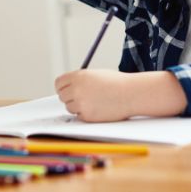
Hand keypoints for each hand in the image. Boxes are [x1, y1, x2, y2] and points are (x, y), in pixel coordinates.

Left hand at [54, 70, 186, 121]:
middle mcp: (76, 89)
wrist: (131, 94)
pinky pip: (79, 116)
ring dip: (78, 106)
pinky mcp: (87, 116)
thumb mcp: (94, 75)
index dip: (63, 87)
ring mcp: (81, 103)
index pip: (58, 83)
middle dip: (70, 97)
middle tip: (81, 97)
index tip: (67, 90)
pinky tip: (98, 109)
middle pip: (62, 96)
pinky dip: (86, 114)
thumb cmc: (116, 83)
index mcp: (78, 76)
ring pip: (69, 107)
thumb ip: (78, 80)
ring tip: (94, 102)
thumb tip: (65, 88)